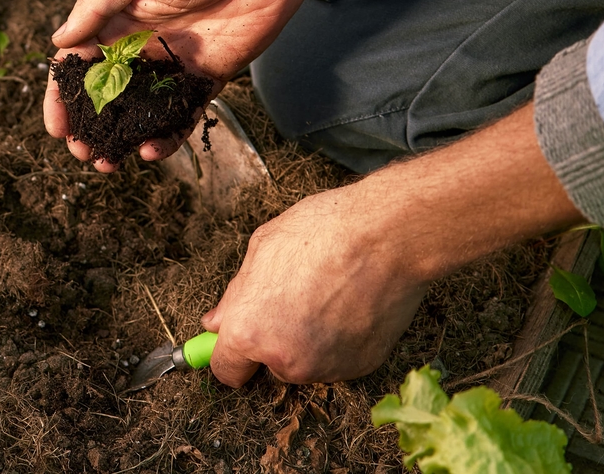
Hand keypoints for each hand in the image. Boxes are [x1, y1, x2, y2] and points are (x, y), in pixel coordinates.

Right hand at [43, 0, 314, 170]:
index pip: (79, 64)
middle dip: (89, 126)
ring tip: (107, 163)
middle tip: (80, 151)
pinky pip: (181, 116)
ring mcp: (173, 66)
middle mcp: (141, 46)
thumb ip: (96, 5)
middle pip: (105, 96)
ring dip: (120, 139)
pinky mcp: (206, 79)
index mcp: (117, 20)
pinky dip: (165, 137)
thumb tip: (58, 42)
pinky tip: (150, 151)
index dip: (62, 96)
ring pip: (139, 113)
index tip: (56, 126)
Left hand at [201, 186, 427, 386]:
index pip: (226, 370)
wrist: (387, 236)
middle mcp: (285, 360)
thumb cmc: (323, 233)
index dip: (232, 353)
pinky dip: (341, 341)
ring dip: (310, 341)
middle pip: (270, 365)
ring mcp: (326, 368)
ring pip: (307, 363)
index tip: (239, 344)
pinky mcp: (361, 367)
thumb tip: (217, 323)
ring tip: (328, 295)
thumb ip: (236, 295)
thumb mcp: (262, 249)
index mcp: (249, 332)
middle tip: (294, 299)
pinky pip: (339, 360)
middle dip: (276, 341)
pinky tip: (351, 304)